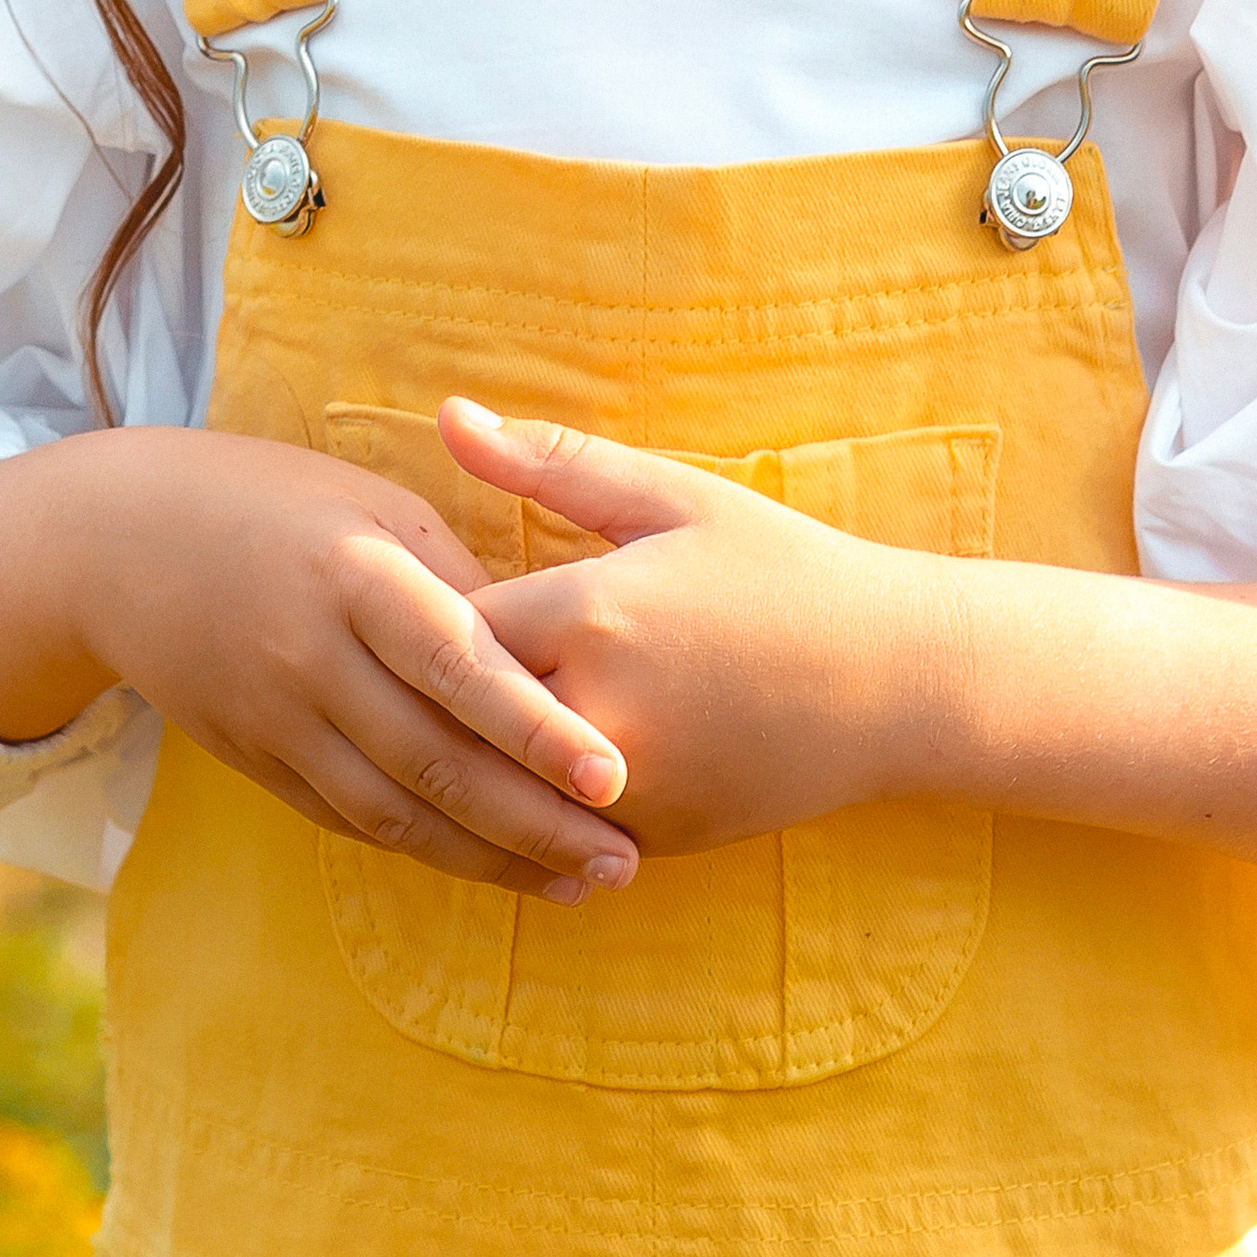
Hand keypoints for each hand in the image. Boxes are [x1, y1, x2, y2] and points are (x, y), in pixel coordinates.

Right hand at [0, 426, 638, 902]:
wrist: (119, 543)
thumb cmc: (275, 501)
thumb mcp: (371, 504)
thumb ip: (454, 577)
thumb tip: (547, 649)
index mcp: (353, 574)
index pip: (458, 664)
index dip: (537, 727)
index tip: (613, 776)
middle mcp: (314, 659)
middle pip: (436, 760)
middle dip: (537, 822)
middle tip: (626, 860)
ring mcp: (279, 721)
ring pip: (399, 812)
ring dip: (496, 858)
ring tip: (583, 882)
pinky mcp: (259, 764)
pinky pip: (355, 822)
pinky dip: (430, 852)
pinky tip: (493, 868)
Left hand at [448, 401, 1256, 874]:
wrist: (895, 682)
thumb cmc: (782, 568)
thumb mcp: (671, 497)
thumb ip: (549, 463)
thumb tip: (446, 416)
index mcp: (591, 613)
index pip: (443, 625)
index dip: (403, 612)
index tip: (372, 594)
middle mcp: (595, 712)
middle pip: (451, 720)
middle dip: (407, 696)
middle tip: (361, 671)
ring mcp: (623, 791)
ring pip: (490, 794)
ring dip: (450, 764)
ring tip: (404, 731)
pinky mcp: (649, 841)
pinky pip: (548, 835)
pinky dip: (512, 812)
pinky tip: (484, 780)